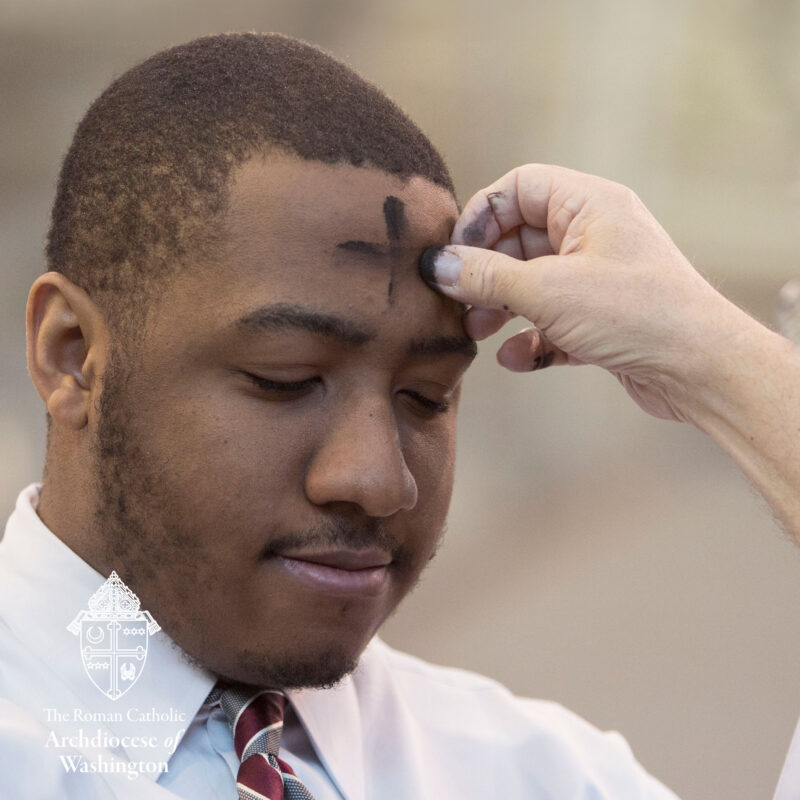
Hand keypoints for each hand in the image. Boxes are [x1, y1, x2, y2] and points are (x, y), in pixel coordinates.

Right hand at [419, 164, 757, 422]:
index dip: (481, 216)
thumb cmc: (636, 313)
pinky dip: (531, 339)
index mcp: (589, 205)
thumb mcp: (547, 291)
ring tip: (477, 331)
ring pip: (533, 283)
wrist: (700, 369)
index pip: (519, 189)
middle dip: (486, 272)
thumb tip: (436, 265)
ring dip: (501, 308)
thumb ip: (486, 277)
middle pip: (520, 239)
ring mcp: (599, 279)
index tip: (455, 253)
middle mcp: (595, 235)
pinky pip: (553, 321)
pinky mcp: (602, 319)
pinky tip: (516, 358)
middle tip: (459, 300)